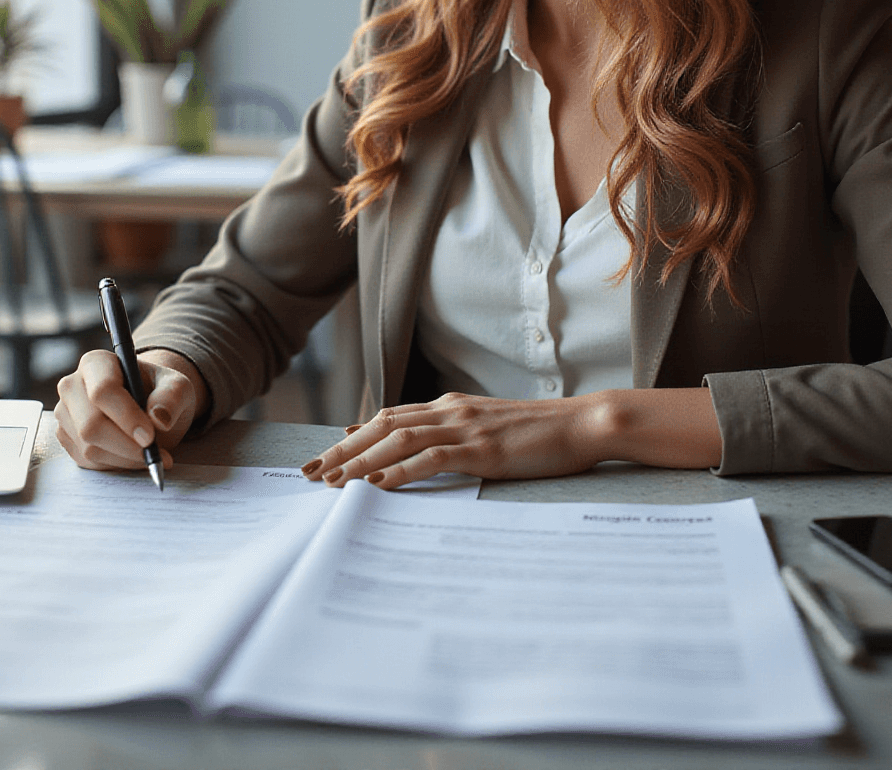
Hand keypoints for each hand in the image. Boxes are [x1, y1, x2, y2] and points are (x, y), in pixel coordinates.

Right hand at [54, 349, 204, 471]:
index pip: (103, 391)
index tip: (150, 436)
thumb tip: (159, 418)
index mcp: (96, 363)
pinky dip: (116, 465)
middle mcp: (72, 386)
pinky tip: (132, 455)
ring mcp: (66, 414)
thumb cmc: (160, 392)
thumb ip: (172, 397)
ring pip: (89, 448)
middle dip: (126, 445)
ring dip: (125, 458)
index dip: (126, 416)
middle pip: (91, 425)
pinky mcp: (66, 438)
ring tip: (150, 454)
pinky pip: (87, 462)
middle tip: (154, 453)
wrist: (149, 406)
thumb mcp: (178, 387)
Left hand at [300, 392, 610, 488]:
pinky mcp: (482, 448)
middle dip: (341, 451)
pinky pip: (432, 458)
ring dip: (360, 461)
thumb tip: (413, 448)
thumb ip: (450, 434)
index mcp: (450, 407)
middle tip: (309, 474)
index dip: (351, 437)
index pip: (388, 417)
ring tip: (332, 481)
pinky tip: (378, 484)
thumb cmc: (538, 434)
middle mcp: (450, 411)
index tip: (322, 457)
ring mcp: (465, 427)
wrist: (582, 424)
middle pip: (381, 426)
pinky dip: (400, 470)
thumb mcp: (486, 429)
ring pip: (398, 440)